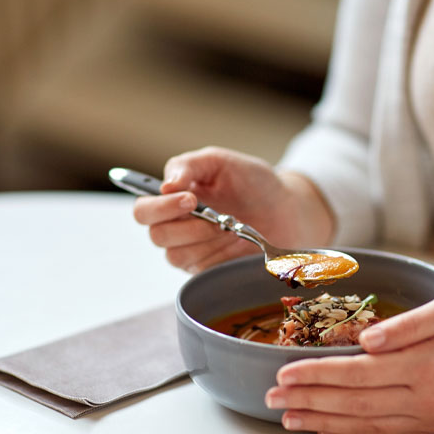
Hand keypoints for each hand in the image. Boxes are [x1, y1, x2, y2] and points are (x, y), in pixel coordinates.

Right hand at [132, 147, 332, 272]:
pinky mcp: (208, 270)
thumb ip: (189, 166)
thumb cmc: (255, 184)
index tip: (190, 198)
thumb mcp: (222, 162)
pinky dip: (215, 255)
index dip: (160, 206)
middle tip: (213, 215)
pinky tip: (235, 242)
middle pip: (154, 234)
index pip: (144, 207)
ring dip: (202, 239)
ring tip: (229, 227)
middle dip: (183, 224)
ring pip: (174, 254)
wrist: (289, 211)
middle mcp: (177, 224)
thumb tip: (164, 185)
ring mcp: (191, 249)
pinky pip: (197, 271)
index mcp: (175, 196)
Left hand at [265, 293, 433, 433]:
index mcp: (424, 366)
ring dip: (321, 421)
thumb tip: (366, 339)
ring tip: (288, 418)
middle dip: (307, 400)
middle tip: (271, 398)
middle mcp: (422, 398)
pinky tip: (328, 429)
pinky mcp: (430, 423)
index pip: (356, 373)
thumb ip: (409, 324)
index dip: (315, 374)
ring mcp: (426, 416)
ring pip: (362, 423)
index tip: (283, 372)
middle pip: (351, 403)